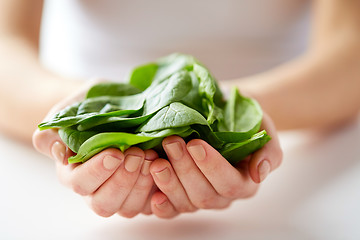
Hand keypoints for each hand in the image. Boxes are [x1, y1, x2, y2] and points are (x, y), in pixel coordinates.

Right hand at [32, 81, 156, 217]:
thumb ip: (55, 131)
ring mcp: (121, 193)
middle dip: (122, 180)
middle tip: (137, 154)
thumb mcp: (70, 111)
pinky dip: (159, 189)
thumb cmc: (91, 107)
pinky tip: (164, 166)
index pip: (80, 183)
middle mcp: (96, 189)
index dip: (97, 172)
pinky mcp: (143, 193)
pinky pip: (151, 205)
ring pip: (129, 207)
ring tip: (151, 156)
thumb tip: (60, 151)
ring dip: (142, 184)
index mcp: (74, 173)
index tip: (115, 152)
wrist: (117, 104)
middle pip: (104, 203)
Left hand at [148, 112, 281, 217]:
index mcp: (244, 182)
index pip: (229, 183)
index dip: (212, 167)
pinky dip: (160, 203)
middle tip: (171, 143)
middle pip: (204, 195)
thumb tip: (259, 173)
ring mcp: (199, 196)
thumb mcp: (263, 127)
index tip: (196, 144)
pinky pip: (170, 209)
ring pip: (185, 203)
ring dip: (169, 182)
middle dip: (185, 170)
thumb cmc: (242, 118)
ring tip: (156, 160)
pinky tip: (151, 192)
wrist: (221, 112)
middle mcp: (221, 195)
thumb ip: (268, 150)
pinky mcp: (179, 195)